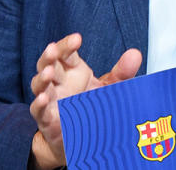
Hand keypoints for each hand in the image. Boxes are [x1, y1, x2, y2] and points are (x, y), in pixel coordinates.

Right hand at [28, 33, 141, 169]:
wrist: (84, 136)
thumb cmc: (94, 105)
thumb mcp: (110, 88)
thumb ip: (123, 72)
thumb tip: (135, 54)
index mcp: (73, 71)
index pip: (66, 53)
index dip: (68, 45)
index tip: (77, 39)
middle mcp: (59, 83)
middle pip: (49, 65)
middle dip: (49, 57)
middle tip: (53, 49)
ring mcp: (51, 100)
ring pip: (39, 86)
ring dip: (42, 79)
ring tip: (48, 72)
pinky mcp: (47, 120)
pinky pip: (39, 111)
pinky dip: (39, 104)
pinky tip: (44, 98)